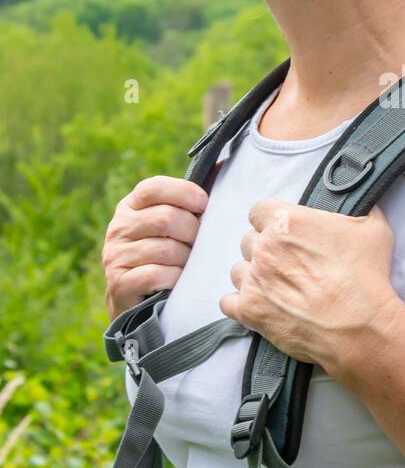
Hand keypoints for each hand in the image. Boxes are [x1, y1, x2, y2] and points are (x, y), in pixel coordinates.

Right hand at [103, 176, 208, 320]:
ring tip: (186, 265)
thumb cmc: (164, 256)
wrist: (136, 302)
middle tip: (198, 244)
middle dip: (192, 232)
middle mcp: (118, 228)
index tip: (203, 205)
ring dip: (186, 260)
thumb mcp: (172, 224)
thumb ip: (192, 198)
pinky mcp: (118, 283)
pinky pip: (158, 274)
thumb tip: (225, 165)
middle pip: (166, 218)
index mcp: (130, 206)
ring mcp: (115, 255)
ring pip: (166, 249)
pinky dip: (175, 279)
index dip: (184, 193)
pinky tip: (176, 281)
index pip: (154, 187)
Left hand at [218, 200, 400, 380]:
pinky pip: (227, 302)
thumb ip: (359, 209)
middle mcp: (264, 247)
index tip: (283, 232)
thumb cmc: (366, 277)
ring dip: (253, 276)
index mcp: (287, 221)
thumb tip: (360, 201)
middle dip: (264, 249)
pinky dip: (240, 304)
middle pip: (248, 240)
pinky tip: (260, 305)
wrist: (360, 326)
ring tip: (276, 287)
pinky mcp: (250, 311)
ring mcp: (254, 280)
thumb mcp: (373, 228)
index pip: (258, 210)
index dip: (270, 221)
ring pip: (238, 270)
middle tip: (287, 263)